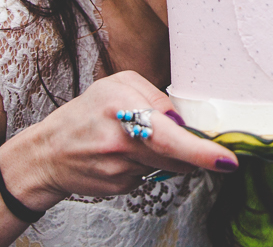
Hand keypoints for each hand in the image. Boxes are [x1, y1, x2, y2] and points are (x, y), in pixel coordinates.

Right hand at [0, 70, 237, 210]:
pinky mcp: (119, 187)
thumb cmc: (86, 113)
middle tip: (206, 150)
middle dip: (195, 153)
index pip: (168, 134)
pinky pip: (151, 175)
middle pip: (174, 154)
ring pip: (167, 166)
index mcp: (119, 107)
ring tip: (141, 141)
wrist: (47, 153)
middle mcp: (119, 140)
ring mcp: (119, 168)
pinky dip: (150, 165)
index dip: (200, 150)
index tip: (225, 160)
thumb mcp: (116, 85)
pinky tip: (128, 157)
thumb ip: (154, 96)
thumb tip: (183, 121)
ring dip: (169, 155)